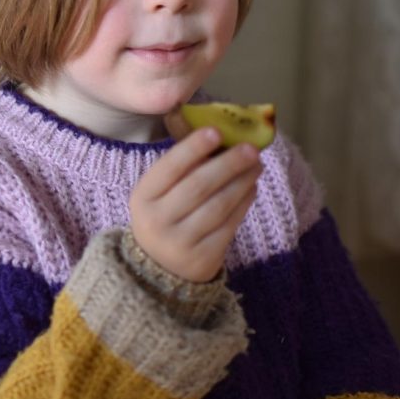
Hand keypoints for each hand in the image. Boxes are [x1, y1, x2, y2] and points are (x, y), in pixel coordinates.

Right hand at [129, 127, 261, 281]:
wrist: (159, 267)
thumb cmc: (165, 215)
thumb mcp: (160, 193)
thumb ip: (184, 168)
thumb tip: (224, 138)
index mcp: (143, 197)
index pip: (169, 167)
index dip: (193, 148)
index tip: (216, 131)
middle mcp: (157, 221)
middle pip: (198, 186)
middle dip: (228, 164)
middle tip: (251, 148)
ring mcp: (180, 243)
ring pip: (218, 206)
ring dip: (241, 182)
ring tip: (256, 165)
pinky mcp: (203, 259)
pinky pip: (229, 225)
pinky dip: (243, 203)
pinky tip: (251, 188)